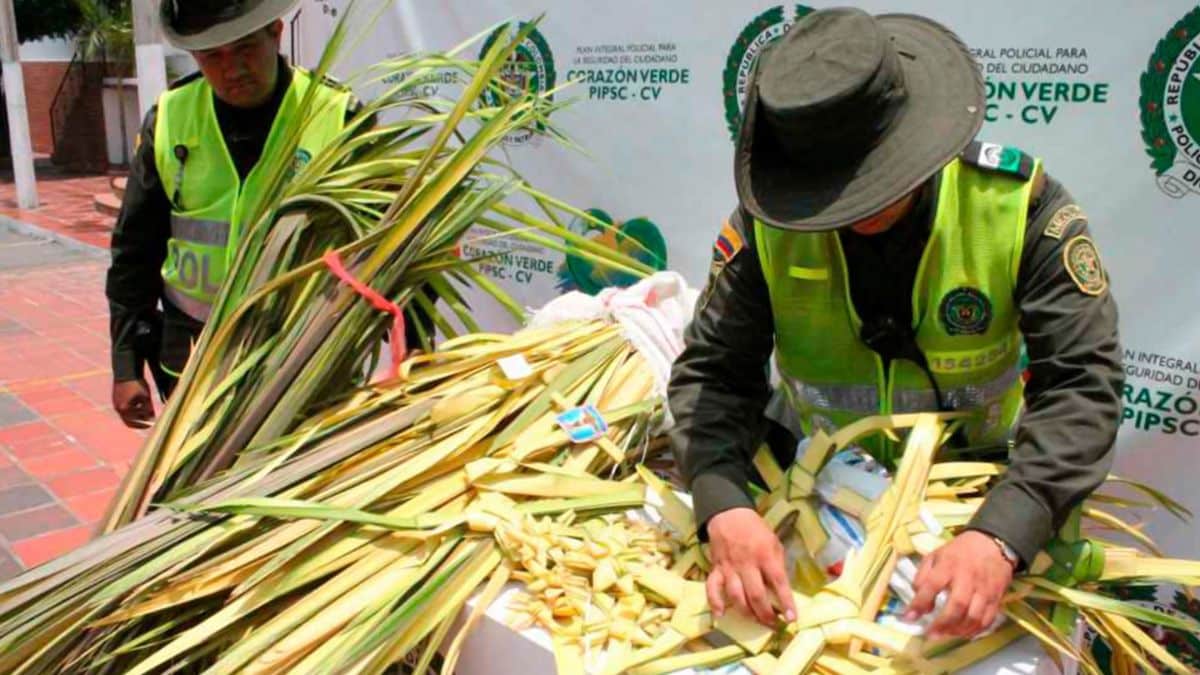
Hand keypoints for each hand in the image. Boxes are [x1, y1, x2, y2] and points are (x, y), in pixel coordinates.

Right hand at [113, 379, 154, 428]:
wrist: (126, 370)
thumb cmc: (137, 383)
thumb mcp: (146, 397)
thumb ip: (148, 408)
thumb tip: (152, 418)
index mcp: (124, 408)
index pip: (133, 422)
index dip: (143, 424)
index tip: (151, 424)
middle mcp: (117, 407)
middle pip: (128, 421)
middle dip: (139, 422)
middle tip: (149, 423)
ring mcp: (115, 403)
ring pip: (127, 415)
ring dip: (136, 415)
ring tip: (147, 411)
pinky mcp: (116, 398)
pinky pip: (124, 408)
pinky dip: (132, 409)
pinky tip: (140, 405)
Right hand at [705, 507, 797, 625]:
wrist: (729, 515)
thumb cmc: (755, 529)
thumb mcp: (774, 541)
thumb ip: (777, 564)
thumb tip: (781, 588)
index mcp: (765, 555)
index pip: (778, 582)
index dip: (786, 601)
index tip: (792, 618)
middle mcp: (747, 563)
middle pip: (756, 594)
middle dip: (766, 614)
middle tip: (773, 624)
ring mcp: (729, 567)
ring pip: (736, 596)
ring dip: (746, 613)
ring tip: (755, 621)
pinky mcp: (716, 569)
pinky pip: (712, 588)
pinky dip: (715, 603)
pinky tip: (721, 615)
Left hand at [905, 530, 1015, 639]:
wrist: (992, 543)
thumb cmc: (959, 551)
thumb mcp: (935, 555)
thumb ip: (923, 575)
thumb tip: (918, 598)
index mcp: (948, 565)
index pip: (931, 585)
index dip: (919, 603)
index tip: (909, 617)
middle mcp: (967, 578)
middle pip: (957, 605)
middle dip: (942, 624)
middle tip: (931, 635)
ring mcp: (984, 590)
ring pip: (974, 616)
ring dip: (958, 630)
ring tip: (945, 635)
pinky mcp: (996, 598)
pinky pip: (987, 620)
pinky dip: (975, 631)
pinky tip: (963, 633)